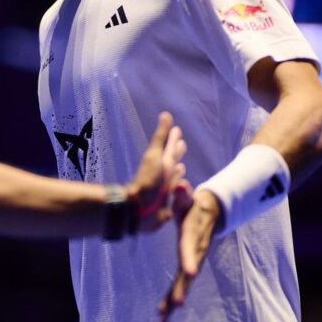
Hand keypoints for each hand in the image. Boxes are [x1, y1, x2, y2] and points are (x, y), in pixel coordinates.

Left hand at [130, 112, 192, 233]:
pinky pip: (174, 197)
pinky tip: (179, 193)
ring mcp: (164, 189)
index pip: (170, 149)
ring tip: (181, 166)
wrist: (139, 207)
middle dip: (176, 153)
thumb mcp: (155, 155)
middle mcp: (163, 174)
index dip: (174, 141)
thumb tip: (165, 114)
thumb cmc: (148, 179)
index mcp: (161, 163)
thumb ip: (161, 137)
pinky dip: (178, 192)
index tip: (177, 131)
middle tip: (181, 144)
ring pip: (173, 177)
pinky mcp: (166, 204)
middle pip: (171, 161)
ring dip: (177, 172)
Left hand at [158, 188, 221, 321]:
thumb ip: (184, 193)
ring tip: (164, 317)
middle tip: (176, 304)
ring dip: (174, 300)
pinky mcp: (188, 266)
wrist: (210, 213)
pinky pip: (181, 285)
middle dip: (182, 288)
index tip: (190, 273)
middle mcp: (195, 252)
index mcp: (192, 236)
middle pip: (189, 272)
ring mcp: (193, 261)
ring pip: (185, 283)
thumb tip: (182, 184)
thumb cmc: (193, 204)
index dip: (190, 259)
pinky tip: (164, 316)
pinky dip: (172, 299)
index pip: (190, 248)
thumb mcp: (189, 197)